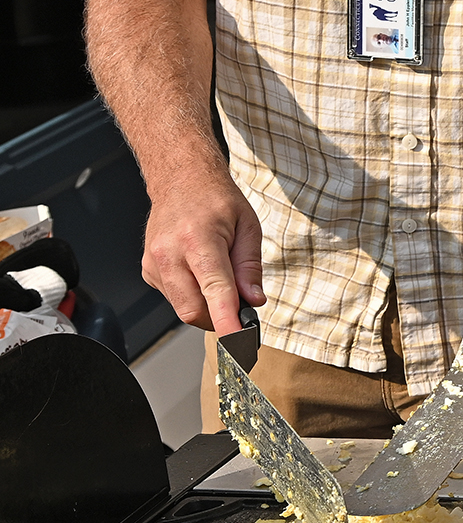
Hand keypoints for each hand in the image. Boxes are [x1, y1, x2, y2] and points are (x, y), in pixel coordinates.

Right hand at [144, 168, 263, 331]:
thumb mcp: (248, 227)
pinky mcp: (148, 271)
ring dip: (206, 306)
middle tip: (240, 307)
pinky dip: (192, 295)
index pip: (214, 291)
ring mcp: (154, 264)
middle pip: (193, 311)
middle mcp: (170, 255)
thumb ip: (250, 268)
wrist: (180, 179)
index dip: (227, 321)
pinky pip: (173, 298)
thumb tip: (254, 300)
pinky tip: (199, 272)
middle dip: (220, 320)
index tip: (237, 343)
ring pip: (182, 309)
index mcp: (198, 241)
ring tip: (218, 274)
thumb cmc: (216, 200)